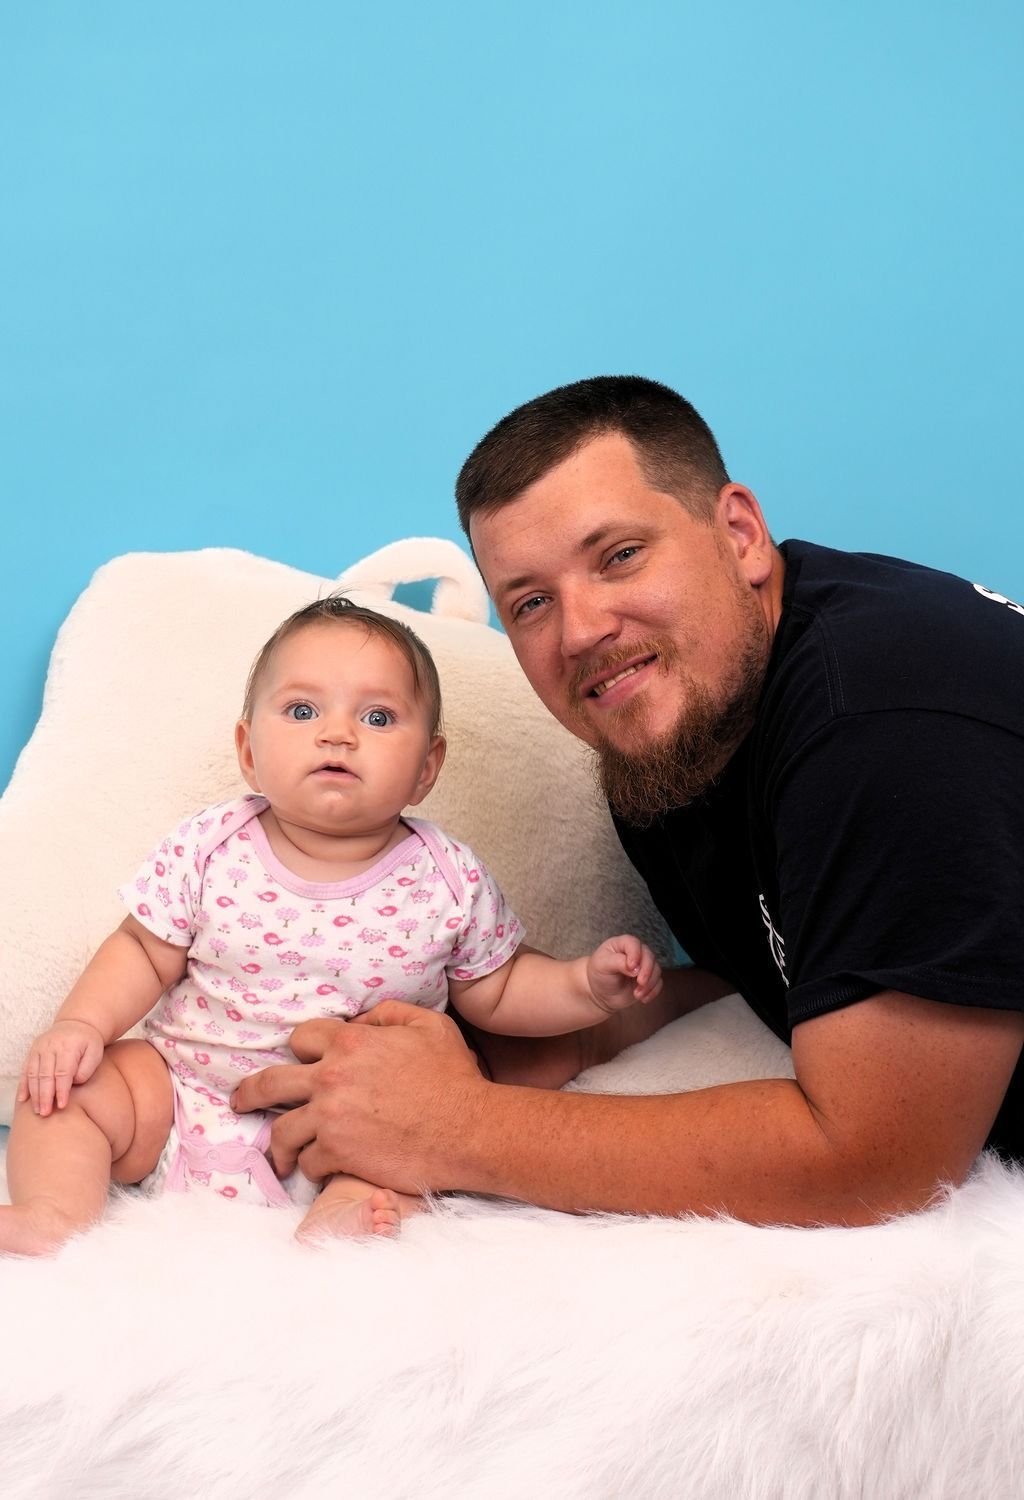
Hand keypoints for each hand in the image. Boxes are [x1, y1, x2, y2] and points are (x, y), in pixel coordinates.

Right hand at [17, 1018, 105, 1115]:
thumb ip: (86, 1069)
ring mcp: (39, 1048)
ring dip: (34, 1094)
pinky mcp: (32, 1051)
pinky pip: (25, 1070)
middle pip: (45, 1075)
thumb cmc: (88, 1042)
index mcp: (68, 1046)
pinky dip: (23, 1085)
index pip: (63, 1072)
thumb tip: (73, 1083)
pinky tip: (23, 1099)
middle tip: (46, 1113)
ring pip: (33, 1074)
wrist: (76, 1023)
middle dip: (45, 1096)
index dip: (61, 1091)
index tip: (61, 1106)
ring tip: (37, 1110)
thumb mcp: (95, 1052)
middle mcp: (51, 1046)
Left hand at [230, 1004, 487, 1190]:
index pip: (301, 1038)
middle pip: (268, 1083)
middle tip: (240, 1102)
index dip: (303, 1049)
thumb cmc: (454, 1077)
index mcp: (350, 1042)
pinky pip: (308, 1163)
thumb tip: (360, 1019)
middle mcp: (331, 1077)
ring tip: (280, 1155)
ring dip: (279, 1145)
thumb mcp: (428, 1025)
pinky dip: (312, 1167)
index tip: (301, 1063)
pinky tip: (319, 1169)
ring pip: (281, 1132)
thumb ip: (388, 1013)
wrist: (470, 1129)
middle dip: (249, 1094)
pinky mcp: (337, 1154)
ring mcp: (330, 1118)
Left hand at [586, 936, 662, 1012]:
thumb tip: (635, 967)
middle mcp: (636, 952)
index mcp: (622, 944)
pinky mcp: (649, 979)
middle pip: (649, 956)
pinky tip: (642, 998)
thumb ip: (618, 962)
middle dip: (647, 971)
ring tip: (637, 994)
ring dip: (649, 984)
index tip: (631, 967)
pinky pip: (658, 983)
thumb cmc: (599, 975)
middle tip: (640, 982)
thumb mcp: (602, 966)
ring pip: (656, 970)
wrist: (600, 993)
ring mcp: (643, 966)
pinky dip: (653, 991)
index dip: (635, 954)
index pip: (633, 943)